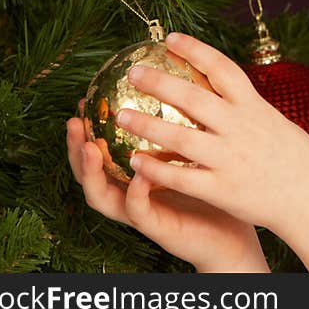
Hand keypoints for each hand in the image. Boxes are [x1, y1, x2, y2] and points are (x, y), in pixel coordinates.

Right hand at [66, 99, 268, 271]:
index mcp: (139, 170)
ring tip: (90, 146)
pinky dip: (137, 191)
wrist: (234, 234)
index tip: (84, 98)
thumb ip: (189, 122)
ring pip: (104, 194)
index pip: (104, 147)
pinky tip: (140, 170)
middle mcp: (133, 191)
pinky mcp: (159, 229)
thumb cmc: (219, 188)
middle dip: (77, 146)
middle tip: (74, 119)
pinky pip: (140, 211)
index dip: (91, 127)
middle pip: (92, 170)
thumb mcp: (201, 151)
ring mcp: (143, 211)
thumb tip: (194, 74)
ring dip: (92, 171)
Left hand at [108, 32, 308, 235]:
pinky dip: (156, 169)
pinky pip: (181, 176)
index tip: (171, 37)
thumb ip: (248, 108)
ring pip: (179, 137)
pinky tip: (135, 162)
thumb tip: (226, 88)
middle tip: (133, 72)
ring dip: (146, 125)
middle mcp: (240, 128)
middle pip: (192, 98)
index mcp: (254, 107)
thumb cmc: (296, 160)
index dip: (195, 50)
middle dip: (159, 82)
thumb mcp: (276, 122)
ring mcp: (230, 158)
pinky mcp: (222, 189)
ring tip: (120, 116)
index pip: (222, 68)